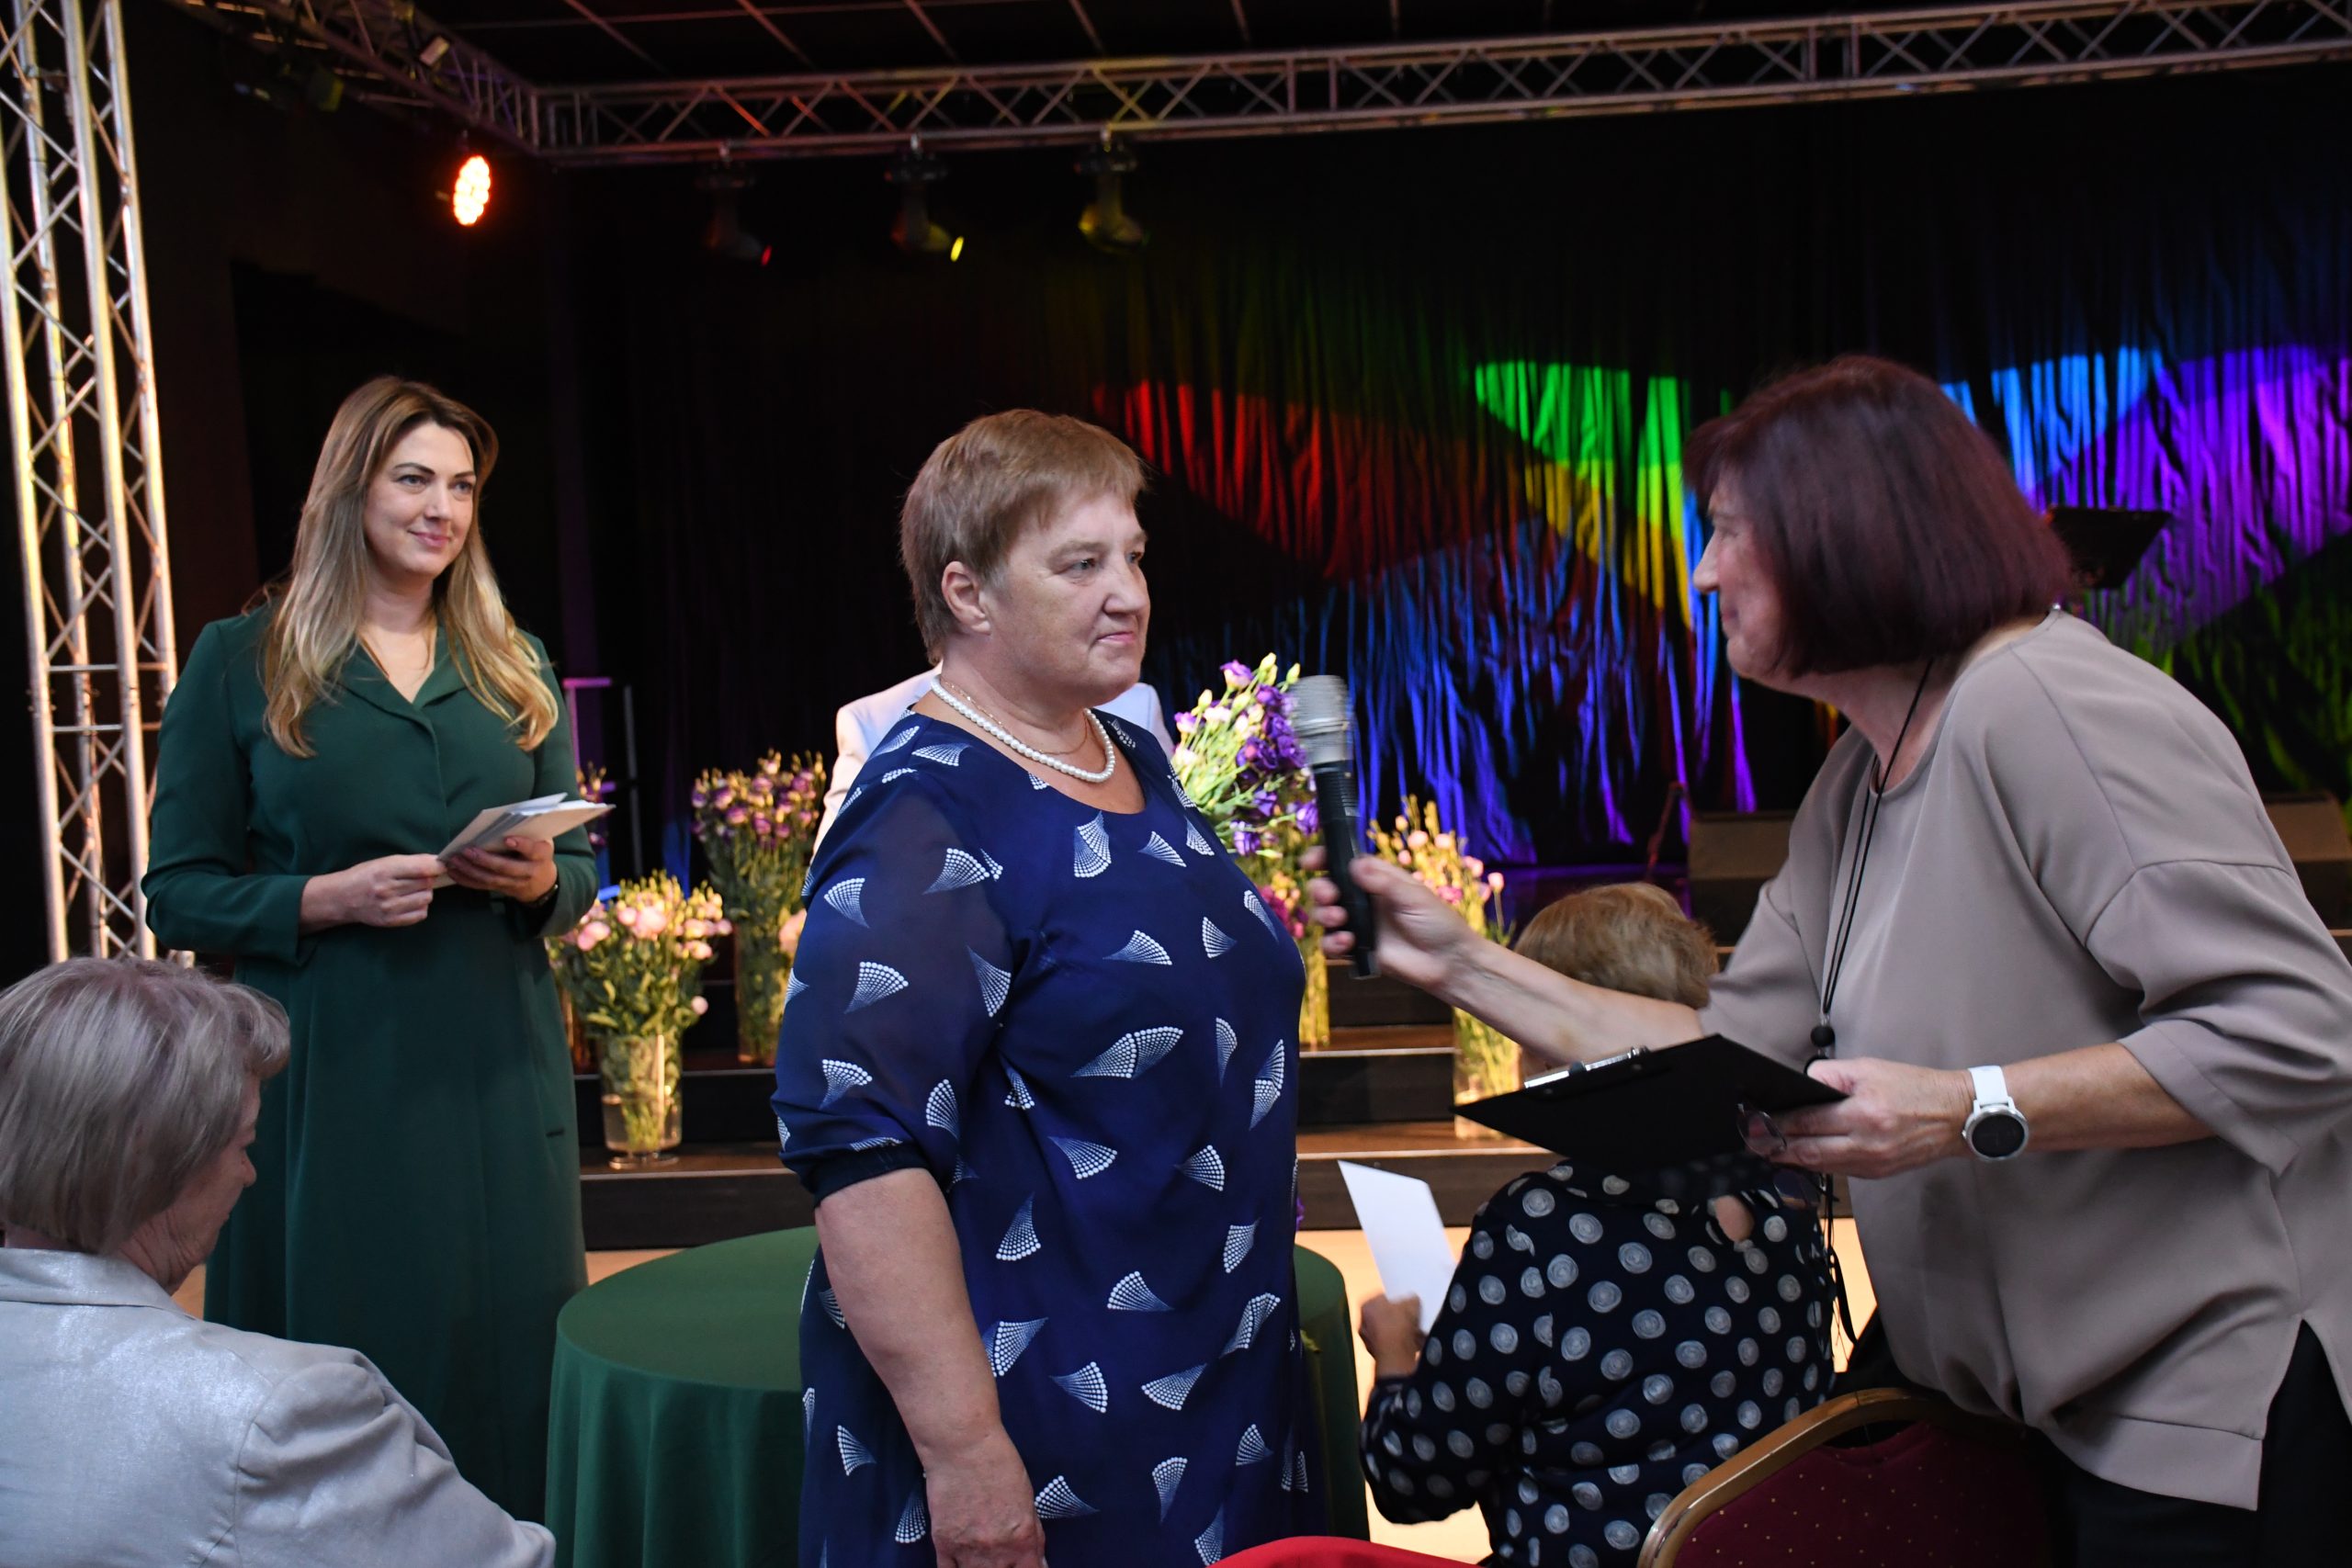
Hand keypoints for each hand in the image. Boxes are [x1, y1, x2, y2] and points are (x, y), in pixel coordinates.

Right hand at [305, 854, 443, 929]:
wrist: (343, 898)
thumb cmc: (365, 876)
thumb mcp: (384, 862)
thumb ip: (410, 862)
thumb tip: (438, 862)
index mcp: (384, 870)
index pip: (421, 868)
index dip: (436, 866)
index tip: (441, 865)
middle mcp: (386, 890)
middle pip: (426, 883)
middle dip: (427, 879)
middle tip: (416, 878)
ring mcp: (389, 908)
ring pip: (426, 898)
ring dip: (423, 893)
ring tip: (411, 891)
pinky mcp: (390, 921)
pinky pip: (421, 914)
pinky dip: (420, 907)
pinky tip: (409, 902)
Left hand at [443, 835, 557, 902]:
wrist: (542, 883)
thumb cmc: (538, 854)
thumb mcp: (541, 841)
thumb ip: (528, 833)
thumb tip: (505, 819)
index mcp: (541, 855)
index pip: (533, 850)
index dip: (521, 845)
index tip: (507, 839)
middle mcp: (529, 871)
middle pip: (506, 868)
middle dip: (485, 860)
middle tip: (467, 850)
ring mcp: (515, 883)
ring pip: (491, 879)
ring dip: (470, 870)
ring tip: (454, 861)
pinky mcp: (502, 890)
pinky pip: (483, 886)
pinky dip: (467, 880)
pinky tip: (454, 872)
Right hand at [922, 1427, 1046, 1567]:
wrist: (962, 1447)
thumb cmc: (1000, 1464)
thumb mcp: (1027, 1500)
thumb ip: (1033, 1535)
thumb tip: (1038, 1562)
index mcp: (1022, 1539)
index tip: (1026, 1566)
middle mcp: (996, 1551)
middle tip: (1004, 1559)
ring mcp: (967, 1551)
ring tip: (985, 1559)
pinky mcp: (942, 1544)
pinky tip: (964, 1564)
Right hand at [1301, 846, 1477, 992]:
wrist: (1448, 962)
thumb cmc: (1437, 922)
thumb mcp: (1413, 896)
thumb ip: (1382, 882)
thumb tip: (1352, 866)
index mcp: (1376, 879)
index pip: (1343, 862)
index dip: (1323, 858)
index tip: (1310, 862)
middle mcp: (1362, 899)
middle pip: (1326, 888)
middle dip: (1320, 890)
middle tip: (1329, 897)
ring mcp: (1358, 925)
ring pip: (1324, 915)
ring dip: (1324, 915)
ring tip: (1340, 920)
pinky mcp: (1356, 950)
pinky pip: (1331, 944)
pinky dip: (1331, 943)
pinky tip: (1346, 943)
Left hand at [1358, 1293, 1425, 1381]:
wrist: (1396, 1355)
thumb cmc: (1398, 1325)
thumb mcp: (1412, 1303)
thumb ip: (1411, 1299)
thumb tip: (1413, 1301)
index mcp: (1366, 1305)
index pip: (1383, 1298)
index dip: (1397, 1301)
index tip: (1408, 1305)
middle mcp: (1362, 1323)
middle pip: (1386, 1317)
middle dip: (1400, 1319)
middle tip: (1413, 1319)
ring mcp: (1368, 1341)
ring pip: (1390, 1333)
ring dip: (1403, 1333)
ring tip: (1416, 1333)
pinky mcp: (1377, 1356)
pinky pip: (1392, 1347)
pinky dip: (1402, 1346)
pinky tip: (1413, 1345)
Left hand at [1749, 1056, 1974, 1178]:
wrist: (1956, 1116)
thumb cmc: (1914, 1088)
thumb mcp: (1870, 1069)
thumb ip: (1831, 1076)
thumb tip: (1800, 1084)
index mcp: (1863, 1114)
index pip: (1807, 1121)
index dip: (1777, 1123)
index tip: (1755, 1121)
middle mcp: (1866, 1143)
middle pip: (1807, 1151)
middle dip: (1775, 1147)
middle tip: (1752, 1142)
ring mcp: (1873, 1163)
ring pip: (1820, 1166)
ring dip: (1792, 1160)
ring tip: (1770, 1150)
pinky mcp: (1878, 1173)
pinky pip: (1839, 1172)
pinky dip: (1817, 1165)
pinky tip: (1802, 1158)